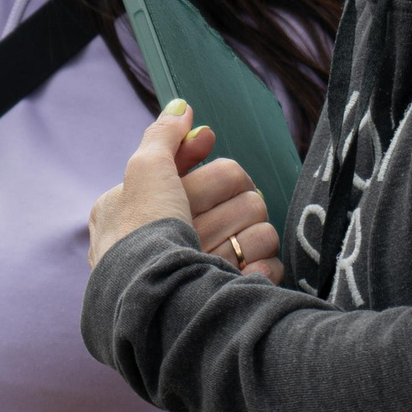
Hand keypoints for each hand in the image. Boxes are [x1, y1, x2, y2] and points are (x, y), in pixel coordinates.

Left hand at [87, 101, 283, 283]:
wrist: (159, 303)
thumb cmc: (144, 234)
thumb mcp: (143, 171)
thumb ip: (162, 136)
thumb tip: (181, 108)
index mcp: (148, 216)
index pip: (203, 172)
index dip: (205, 161)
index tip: (208, 142)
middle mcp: (180, 242)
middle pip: (241, 197)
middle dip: (224, 207)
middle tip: (193, 224)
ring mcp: (210, 270)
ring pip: (261, 230)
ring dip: (242, 240)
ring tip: (211, 257)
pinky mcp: (237, 296)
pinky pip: (269, 268)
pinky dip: (257, 272)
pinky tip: (237, 277)